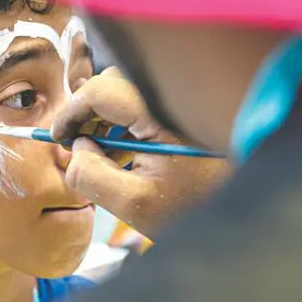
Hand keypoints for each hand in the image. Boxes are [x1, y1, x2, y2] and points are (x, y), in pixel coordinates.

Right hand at [52, 68, 230, 237]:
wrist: (243, 218)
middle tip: (77, 143)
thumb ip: (93, 177)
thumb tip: (77, 149)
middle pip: (115, 83)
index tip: (57, 136)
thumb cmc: (193, 212)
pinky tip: (125, 154)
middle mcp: (173, 99)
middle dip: (89, 110)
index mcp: (161, 114)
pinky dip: (127, 122)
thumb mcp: (134, 204)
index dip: (72, 111)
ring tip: (100, 153)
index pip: (101, 90)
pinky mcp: (187, 115)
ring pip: (130, 92)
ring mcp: (182, 104)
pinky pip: (147, 104)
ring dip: (107, 116)